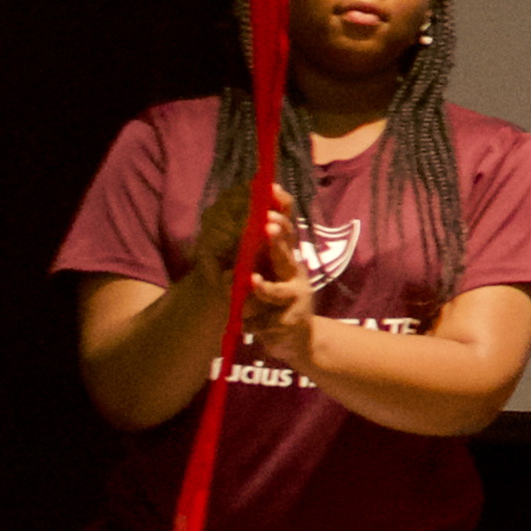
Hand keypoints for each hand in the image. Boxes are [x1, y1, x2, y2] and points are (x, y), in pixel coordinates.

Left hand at [239, 216, 324, 378]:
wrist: (297, 341)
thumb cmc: (275, 301)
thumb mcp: (266, 274)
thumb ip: (253, 257)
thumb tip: (233, 236)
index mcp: (286, 257)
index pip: (286, 228)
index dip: (282, 209)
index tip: (273, 190)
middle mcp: (294, 274)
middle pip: (287, 255)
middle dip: (278, 241)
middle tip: (268, 226)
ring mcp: (295, 298)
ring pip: (279, 292)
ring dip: (265, 287)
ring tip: (252, 281)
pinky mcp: (289, 322)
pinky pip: (265, 322)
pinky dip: (251, 323)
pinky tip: (243, 326)